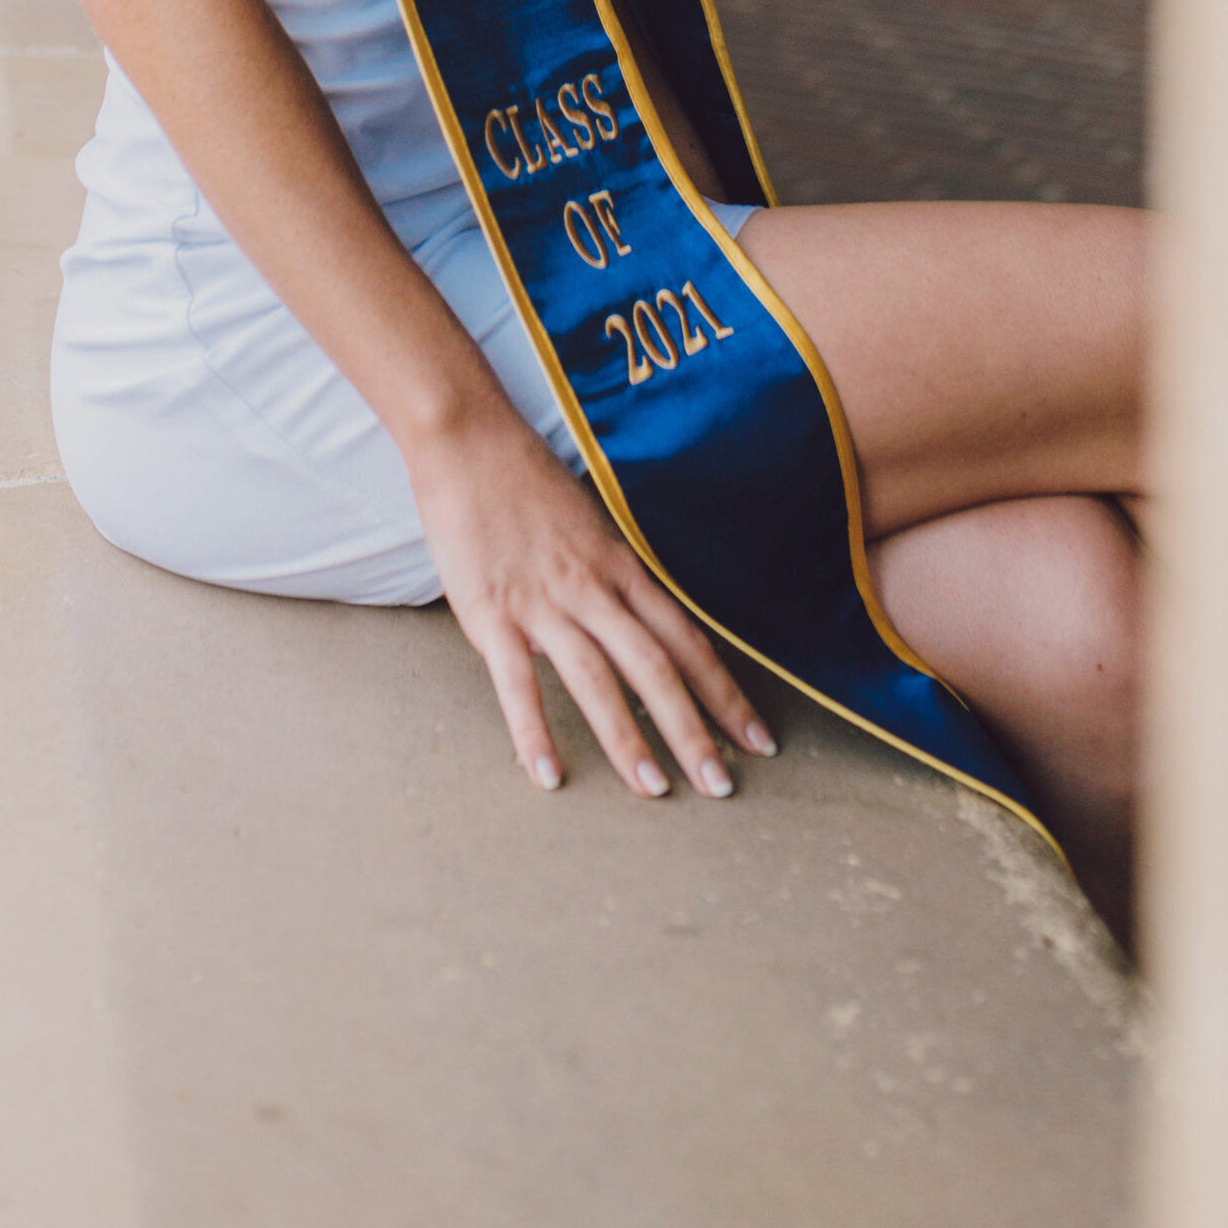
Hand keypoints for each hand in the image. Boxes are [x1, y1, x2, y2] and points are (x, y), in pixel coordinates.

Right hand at [404, 400, 777, 799]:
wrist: (468, 437)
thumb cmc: (526, 479)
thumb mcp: (588, 526)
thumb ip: (608, 579)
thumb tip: (625, 629)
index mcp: (621, 567)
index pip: (687, 640)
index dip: (725, 693)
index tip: (759, 739)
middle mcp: (593, 588)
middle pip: (655, 667)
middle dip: (693, 730)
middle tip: (722, 787)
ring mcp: (542, 601)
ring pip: (596, 679)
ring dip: (628, 738)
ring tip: (653, 791)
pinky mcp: (491, 612)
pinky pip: (516, 681)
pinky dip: (534, 731)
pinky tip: (549, 775)